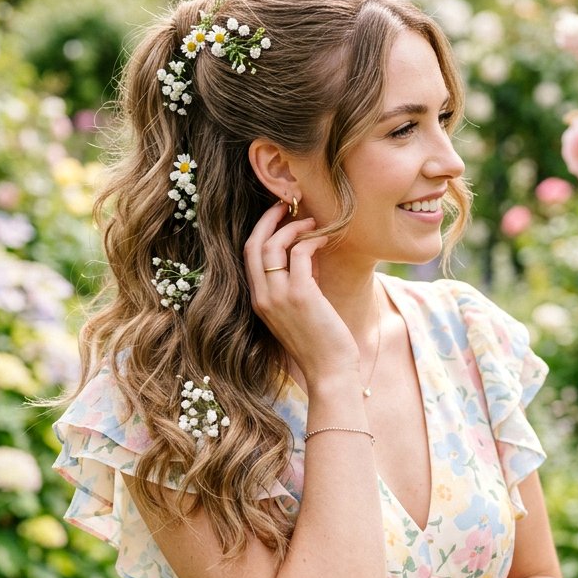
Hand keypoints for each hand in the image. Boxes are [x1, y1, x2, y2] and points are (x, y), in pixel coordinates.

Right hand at [243, 202, 359, 387]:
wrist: (329, 372)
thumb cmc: (321, 344)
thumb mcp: (301, 310)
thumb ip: (298, 282)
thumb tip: (306, 253)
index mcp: (259, 301)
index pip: (248, 256)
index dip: (261, 231)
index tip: (277, 216)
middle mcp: (263, 297)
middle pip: (253, 245)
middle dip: (268, 219)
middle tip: (287, 204)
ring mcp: (278, 297)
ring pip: (273, 246)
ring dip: (293, 227)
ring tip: (312, 221)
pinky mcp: (300, 295)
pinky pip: (299, 253)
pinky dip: (311, 240)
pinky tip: (325, 238)